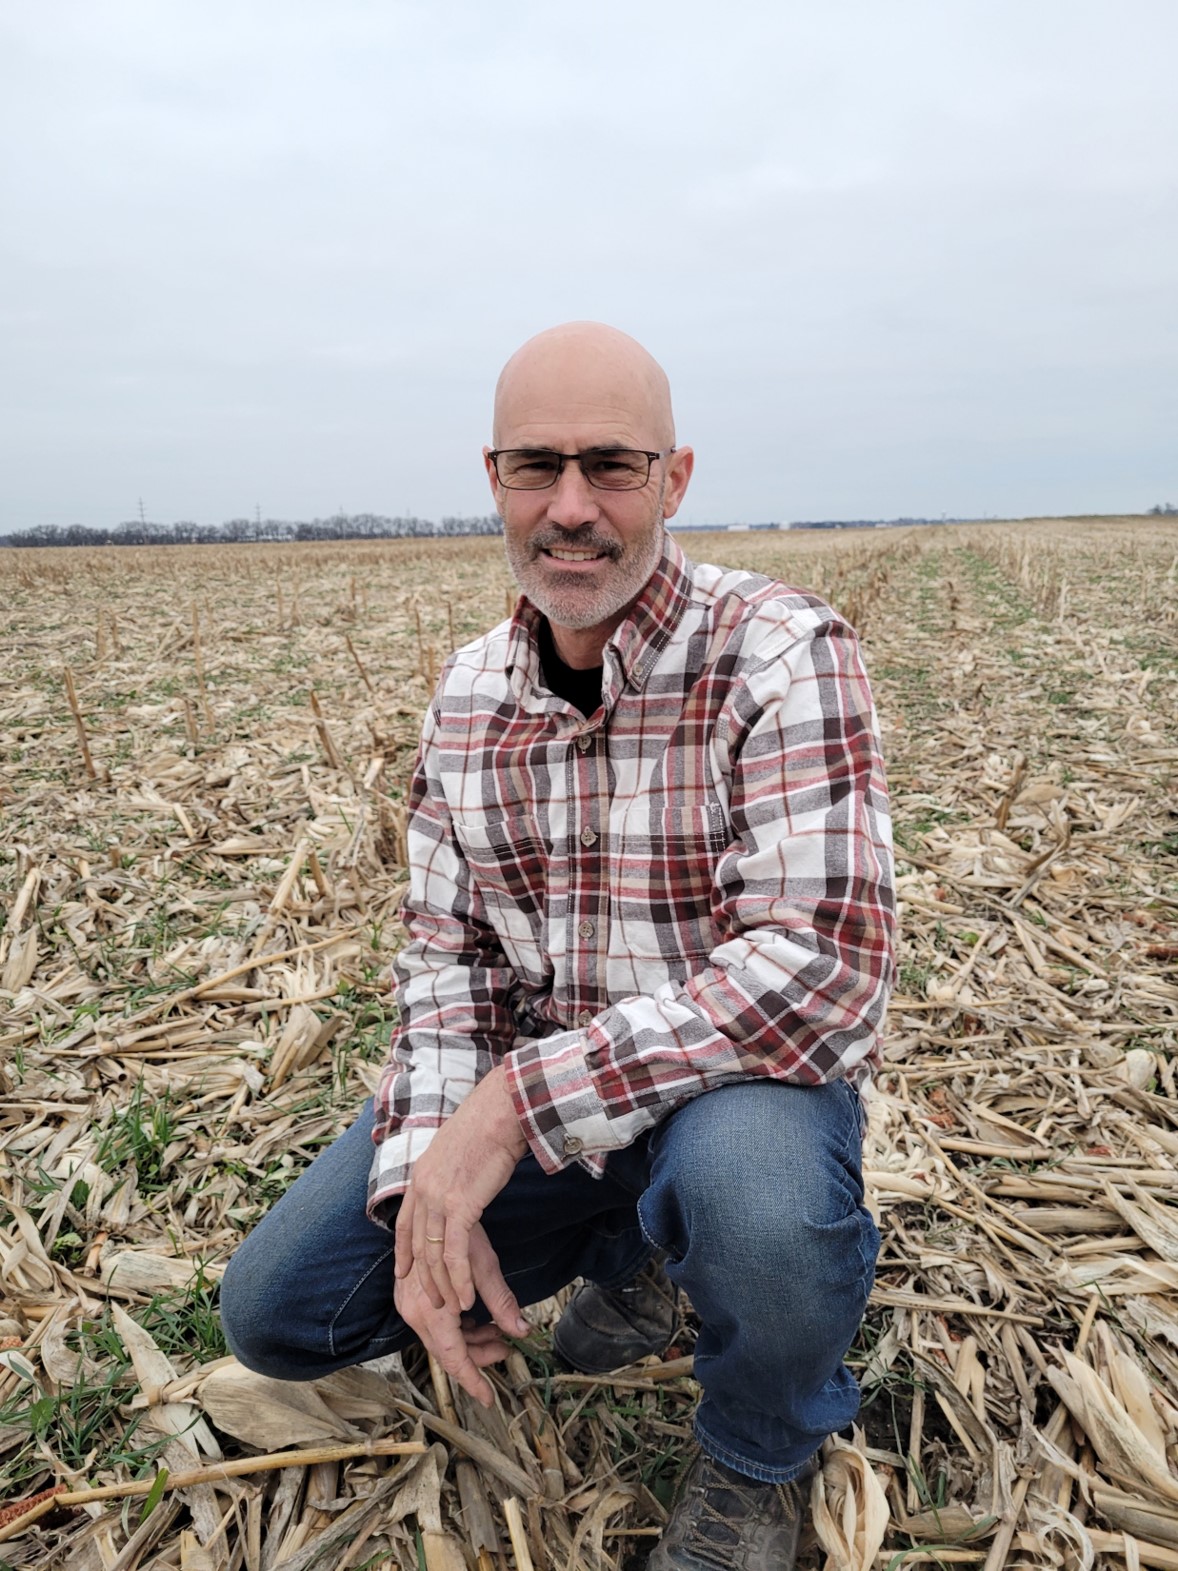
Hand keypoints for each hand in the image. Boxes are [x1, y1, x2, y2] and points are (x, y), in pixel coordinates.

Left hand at [394, 1064, 527, 1317]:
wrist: (503, 1109)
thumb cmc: (491, 1123)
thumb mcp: (459, 1149)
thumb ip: (452, 1170)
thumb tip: (460, 1178)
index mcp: (421, 1174)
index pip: (405, 1222)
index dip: (403, 1251)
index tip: (402, 1273)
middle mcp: (422, 1187)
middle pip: (417, 1245)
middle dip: (423, 1278)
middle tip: (431, 1302)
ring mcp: (438, 1197)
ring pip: (433, 1255)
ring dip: (443, 1286)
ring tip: (453, 1309)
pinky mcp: (460, 1206)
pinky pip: (454, 1253)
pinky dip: (459, 1279)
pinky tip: (466, 1297)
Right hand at [394, 1221, 527, 1406]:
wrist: (430, 1198)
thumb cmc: (458, 1229)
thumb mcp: (485, 1266)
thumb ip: (503, 1303)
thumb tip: (523, 1332)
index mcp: (431, 1312)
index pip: (454, 1359)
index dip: (473, 1381)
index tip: (490, 1399)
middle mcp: (414, 1311)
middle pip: (448, 1350)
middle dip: (477, 1354)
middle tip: (505, 1349)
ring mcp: (408, 1302)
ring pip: (441, 1336)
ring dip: (469, 1338)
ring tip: (496, 1330)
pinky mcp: (410, 1292)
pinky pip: (434, 1321)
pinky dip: (456, 1325)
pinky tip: (475, 1316)